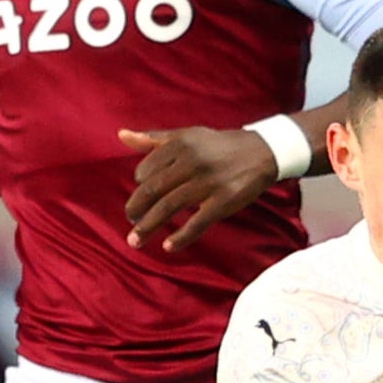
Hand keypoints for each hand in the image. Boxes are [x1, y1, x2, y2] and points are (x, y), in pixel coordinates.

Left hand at [120, 125, 283, 253]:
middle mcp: (190, 162)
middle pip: (153, 190)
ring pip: (169, 207)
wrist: (261, 152)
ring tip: (135, 240)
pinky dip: (181, 236)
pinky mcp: (223, 201)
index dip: (140, 187)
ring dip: (148, 226)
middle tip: (130, 222)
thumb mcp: (186, 136)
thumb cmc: (218, 146)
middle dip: (136, 209)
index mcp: (178, 144)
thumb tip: (121, 135)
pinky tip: (168, 246)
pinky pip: (197, 222)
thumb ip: (153, 139)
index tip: (143, 197)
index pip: (145, 171)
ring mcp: (207, 183)